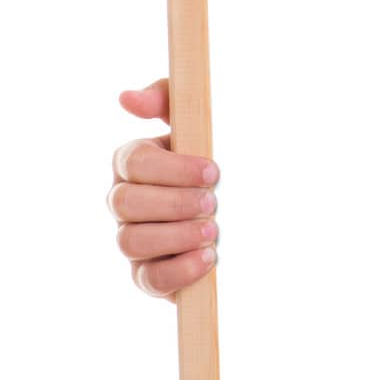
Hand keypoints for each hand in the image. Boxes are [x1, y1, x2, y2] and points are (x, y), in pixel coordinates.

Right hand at [107, 77, 220, 298]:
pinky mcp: (150, 275)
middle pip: (124, 202)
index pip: (132, 161)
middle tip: (214, 202)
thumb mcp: (204, 121)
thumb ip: (168, 100)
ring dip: (175, 236)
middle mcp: (125, 201)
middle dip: (173, 202)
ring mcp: (134, 239)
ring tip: (214, 230)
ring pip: (130, 241)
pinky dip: (178, 271)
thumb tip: (128, 98)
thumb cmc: (223, 158)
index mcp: (136, 162)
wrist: (255, 205)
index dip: (172, 168)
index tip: (215, 171)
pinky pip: (148, 280)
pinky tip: (209, 257)